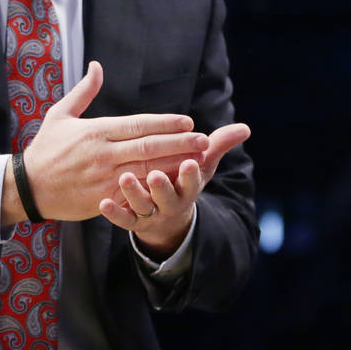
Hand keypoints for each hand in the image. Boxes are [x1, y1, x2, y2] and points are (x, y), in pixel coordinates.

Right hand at [2, 61, 209, 224]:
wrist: (28, 187)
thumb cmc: (46, 149)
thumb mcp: (60, 115)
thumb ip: (83, 91)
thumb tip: (97, 66)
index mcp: (96, 131)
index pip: (138, 125)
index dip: (164, 123)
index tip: (187, 121)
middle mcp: (103, 154)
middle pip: (148, 147)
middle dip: (179, 144)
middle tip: (204, 140)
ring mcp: (105, 178)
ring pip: (147, 170)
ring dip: (174, 166)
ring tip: (198, 161)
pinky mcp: (104, 199)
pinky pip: (136, 193)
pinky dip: (156, 188)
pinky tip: (174, 184)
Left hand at [99, 121, 250, 259]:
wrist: (167, 218)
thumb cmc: (182, 180)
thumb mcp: (202, 165)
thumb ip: (219, 145)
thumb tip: (246, 128)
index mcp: (188, 187)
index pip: (192, 181)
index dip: (191, 174)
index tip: (190, 162)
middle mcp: (170, 202)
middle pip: (167, 197)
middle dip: (163, 187)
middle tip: (156, 174)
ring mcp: (151, 213)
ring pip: (143, 207)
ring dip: (134, 194)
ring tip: (125, 178)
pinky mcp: (133, 221)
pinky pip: (124, 220)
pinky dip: (115, 213)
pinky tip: (104, 203)